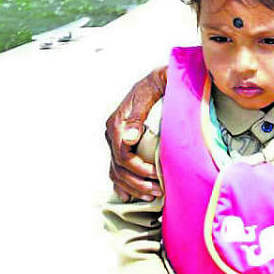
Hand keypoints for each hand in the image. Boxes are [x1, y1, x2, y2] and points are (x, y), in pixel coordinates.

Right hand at [106, 66, 166, 200]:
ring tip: (151, 195)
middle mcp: (113, 132)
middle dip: (138, 182)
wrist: (161, 77)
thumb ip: (138, 115)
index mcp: (117, 122)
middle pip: (119, 167)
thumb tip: (128, 138)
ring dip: (132, 187)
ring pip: (116, 171)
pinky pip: (116, 168)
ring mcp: (115, 139)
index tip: (156, 175)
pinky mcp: (122, 143)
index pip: (122, 155)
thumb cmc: (159, 83)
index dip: (138, 169)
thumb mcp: (150, 92)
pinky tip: (128, 196)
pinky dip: (122, 184)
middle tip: (158, 191)